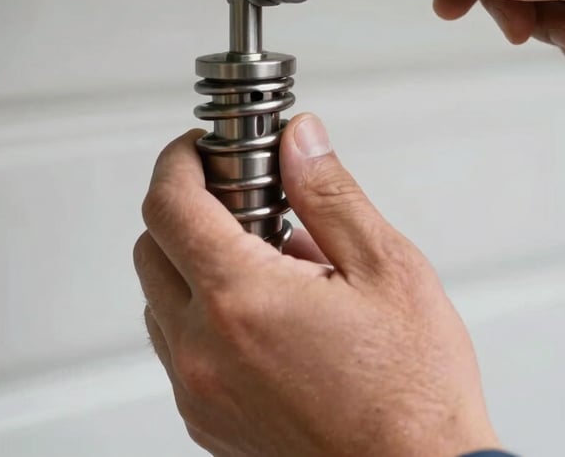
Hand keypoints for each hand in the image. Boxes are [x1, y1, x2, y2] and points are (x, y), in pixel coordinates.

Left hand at [134, 115, 498, 456]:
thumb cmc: (413, 392)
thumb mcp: (386, 268)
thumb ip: (329, 193)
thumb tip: (300, 141)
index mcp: (242, 301)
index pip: (168, 204)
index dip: (180, 160)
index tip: (203, 147)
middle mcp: (205, 351)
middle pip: (151, 247)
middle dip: (188, 208)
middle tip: (245, 198)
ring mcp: (201, 393)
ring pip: (160, 299)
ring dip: (195, 263)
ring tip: (267, 259)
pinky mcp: (208, 423)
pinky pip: (180, 348)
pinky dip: (205, 313)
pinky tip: (269, 310)